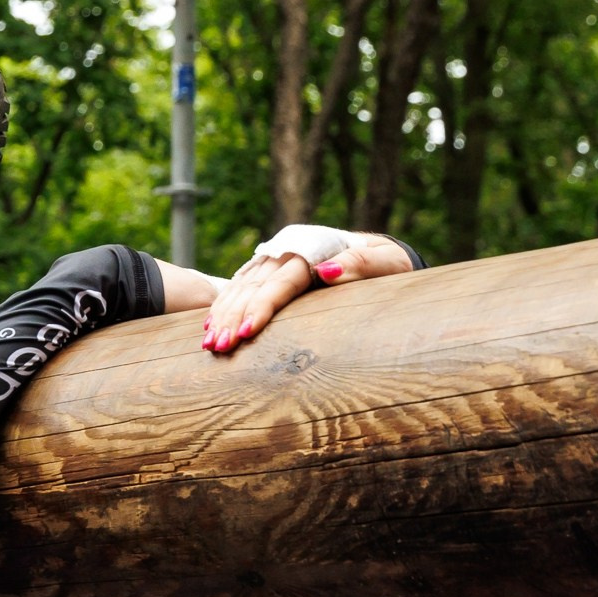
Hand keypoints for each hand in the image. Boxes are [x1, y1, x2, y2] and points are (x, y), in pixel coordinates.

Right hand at [201, 233, 415, 354]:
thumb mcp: (386, 264)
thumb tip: (324, 271)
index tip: (246, 332)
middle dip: (234, 316)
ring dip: (223, 314)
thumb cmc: (388, 264)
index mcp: (314, 248)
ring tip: (209, 344)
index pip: (283, 280)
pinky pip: (241, 285)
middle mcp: (290, 250)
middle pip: (255, 285)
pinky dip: (224, 305)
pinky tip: (209, 325)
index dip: (262, 306)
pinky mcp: (270, 268)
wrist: (381, 253)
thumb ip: (359, 264)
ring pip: (242, 285)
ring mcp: (276, 258)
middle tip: (219, 348)